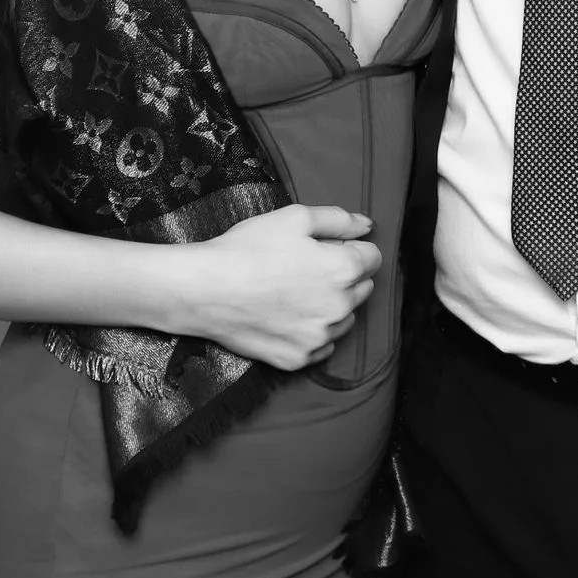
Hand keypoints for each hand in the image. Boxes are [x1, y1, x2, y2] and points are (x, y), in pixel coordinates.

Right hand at [174, 204, 380, 370]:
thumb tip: (367, 226)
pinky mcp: (299, 359)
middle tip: (306, 267)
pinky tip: (287, 316)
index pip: (372, 257)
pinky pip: (322, 345)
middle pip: (361, 288)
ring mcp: (320, 338)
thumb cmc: (249, 248)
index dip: (350, 247)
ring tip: (293, 291)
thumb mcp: (296, 217)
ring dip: (331, 305)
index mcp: (344, 270)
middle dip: (344, 276)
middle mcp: (340, 308)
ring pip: (344, 318)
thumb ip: (339, 220)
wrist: (205, 290)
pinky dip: (312, 331)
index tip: (325, 247)